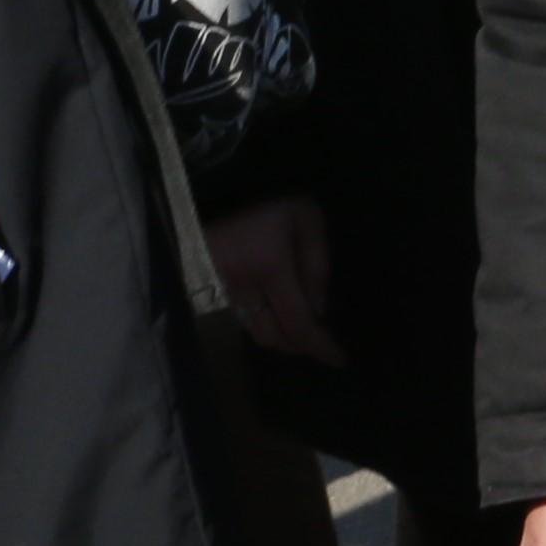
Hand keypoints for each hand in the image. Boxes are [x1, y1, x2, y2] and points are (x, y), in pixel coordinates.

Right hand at [203, 194, 339, 364]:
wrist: (210, 185)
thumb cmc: (265, 197)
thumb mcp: (304, 219)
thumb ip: (316, 264)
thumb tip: (319, 309)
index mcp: (269, 268)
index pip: (297, 323)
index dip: (319, 346)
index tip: (339, 359)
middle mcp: (240, 287)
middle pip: (273, 337)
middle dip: (299, 344)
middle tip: (321, 340)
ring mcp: (219, 290)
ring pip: (254, 331)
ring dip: (280, 336)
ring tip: (301, 327)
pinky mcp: (206, 288)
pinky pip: (240, 319)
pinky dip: (262, 323)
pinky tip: (276, 312)